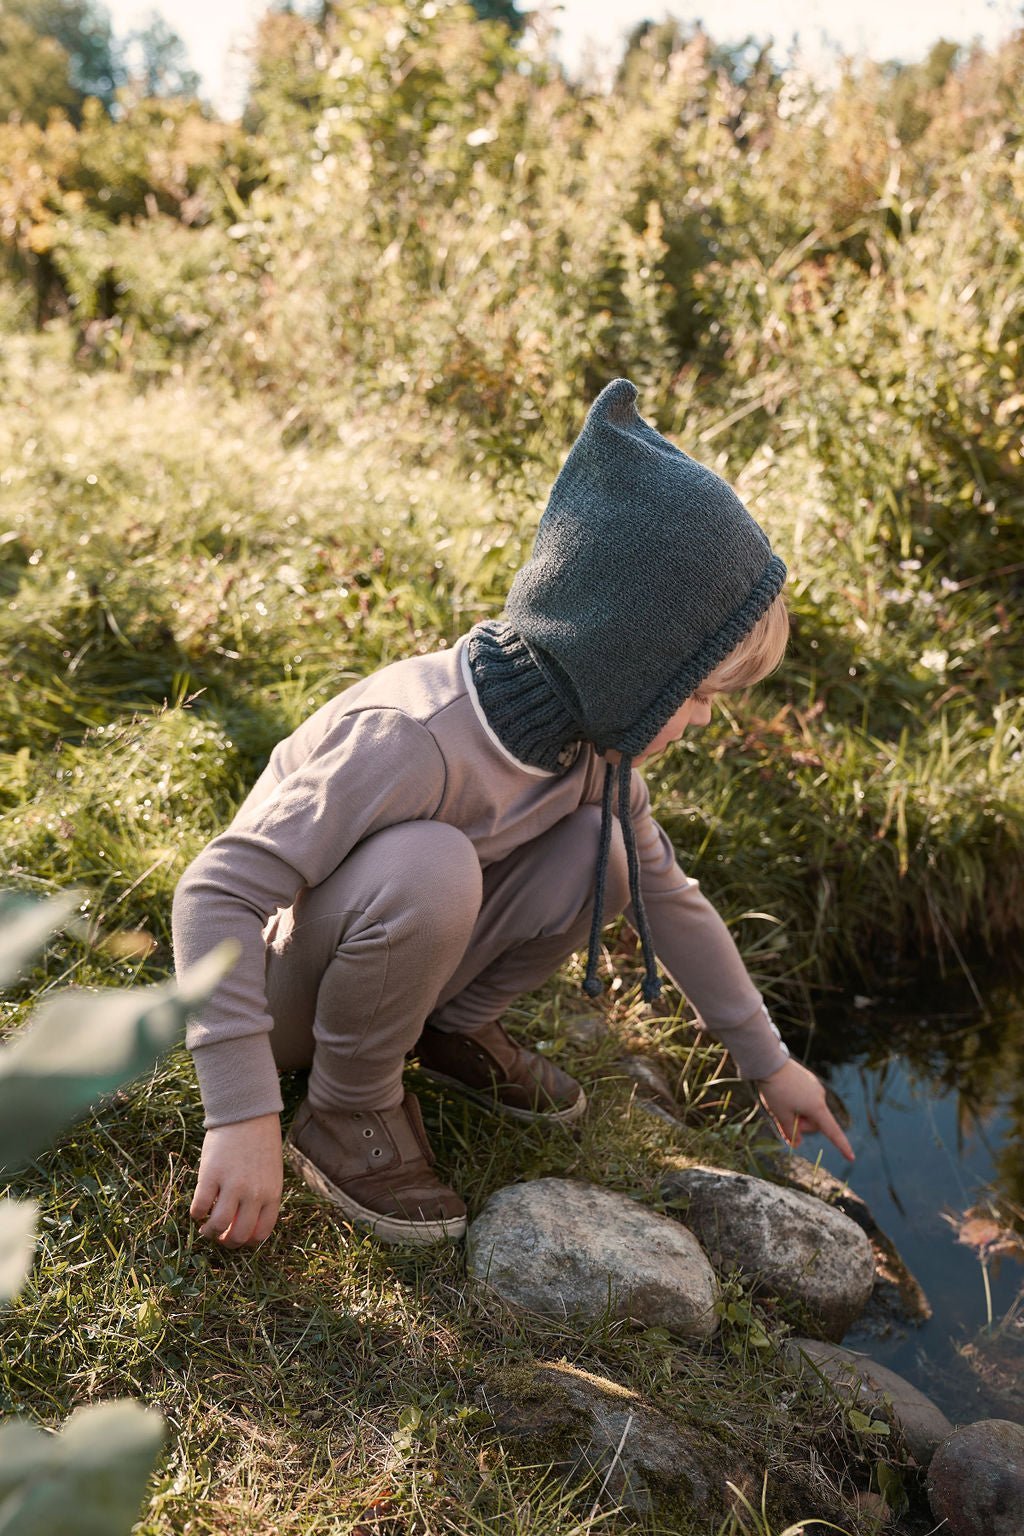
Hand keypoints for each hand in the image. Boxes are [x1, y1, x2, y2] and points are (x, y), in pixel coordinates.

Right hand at [190, 1113, 283, 1246]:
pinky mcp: (211, 1175)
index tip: (236, 1236)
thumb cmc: (260, 1142)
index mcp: (272, 1193)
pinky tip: (197, 1210)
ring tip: (204, 1227)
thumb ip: (262, 1197)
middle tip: (218, 1235)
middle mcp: (254, 1193)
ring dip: (209, 1232)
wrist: (247, 1114)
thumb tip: (244, 1224)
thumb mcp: (271, 1172)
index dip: (246, 1242)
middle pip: (238, 1235)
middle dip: (226, 1241)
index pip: (261, 1233)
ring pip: (217, 1226)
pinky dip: (195, 1213)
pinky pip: (200, 1206)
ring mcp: (232, 1185)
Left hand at [756, 1059, 853, 1162]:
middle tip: (781, 1116)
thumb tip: (797, 1143)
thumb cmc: (776, 1091)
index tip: (851, 1158)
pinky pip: (805, 1097)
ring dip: (797, 1111)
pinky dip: (796, 1101)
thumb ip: (790, 1131)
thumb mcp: (780, 1115)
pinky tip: (783, 1092)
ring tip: (780, 1101)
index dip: (841, 1146)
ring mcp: (815, 1087)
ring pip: (808, 1109)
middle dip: (800, 1123)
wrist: (770, 1062)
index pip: (832, 1132)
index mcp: (817, 1108)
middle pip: (814, 1121)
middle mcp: (820, 1097)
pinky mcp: (809, 1080)